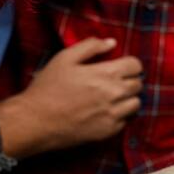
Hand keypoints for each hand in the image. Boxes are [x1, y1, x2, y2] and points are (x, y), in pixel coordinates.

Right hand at [14, 38, 143, 151]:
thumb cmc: (47, 87)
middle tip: (114, 82)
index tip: (120, 67)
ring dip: (128, 99)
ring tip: (112, 98)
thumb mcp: (64, 58)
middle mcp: (114, 94)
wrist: (34, 121)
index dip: (129, 64)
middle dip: (129, 80)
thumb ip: (90, 47)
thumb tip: (112, 42)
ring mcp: (112, 114)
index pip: (136, 66)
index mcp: (106, 74)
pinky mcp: (107, 131)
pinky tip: (105, 113)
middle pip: (138, 84)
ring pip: (136, 104)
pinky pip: (125, 121)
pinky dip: (119, 116)